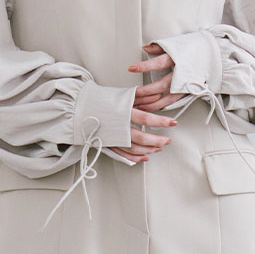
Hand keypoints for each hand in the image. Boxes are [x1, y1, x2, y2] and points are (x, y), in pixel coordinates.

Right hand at [109, 43, 181, 163]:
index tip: (173, 123)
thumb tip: (158, 95)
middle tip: (167, 140)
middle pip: (142, 138)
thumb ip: (141, 95)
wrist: (81, 108)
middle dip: (157, 140)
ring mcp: (113, 138)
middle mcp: (118, 127)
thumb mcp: (122, 95)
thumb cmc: (102, 100)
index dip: (161, 122)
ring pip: (134, 149)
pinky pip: (123, 155)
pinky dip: (135, 158)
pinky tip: (145, 157)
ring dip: (149, 150)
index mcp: (122, 113)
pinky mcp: (108, 145)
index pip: (146, 118)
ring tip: (159, 148)